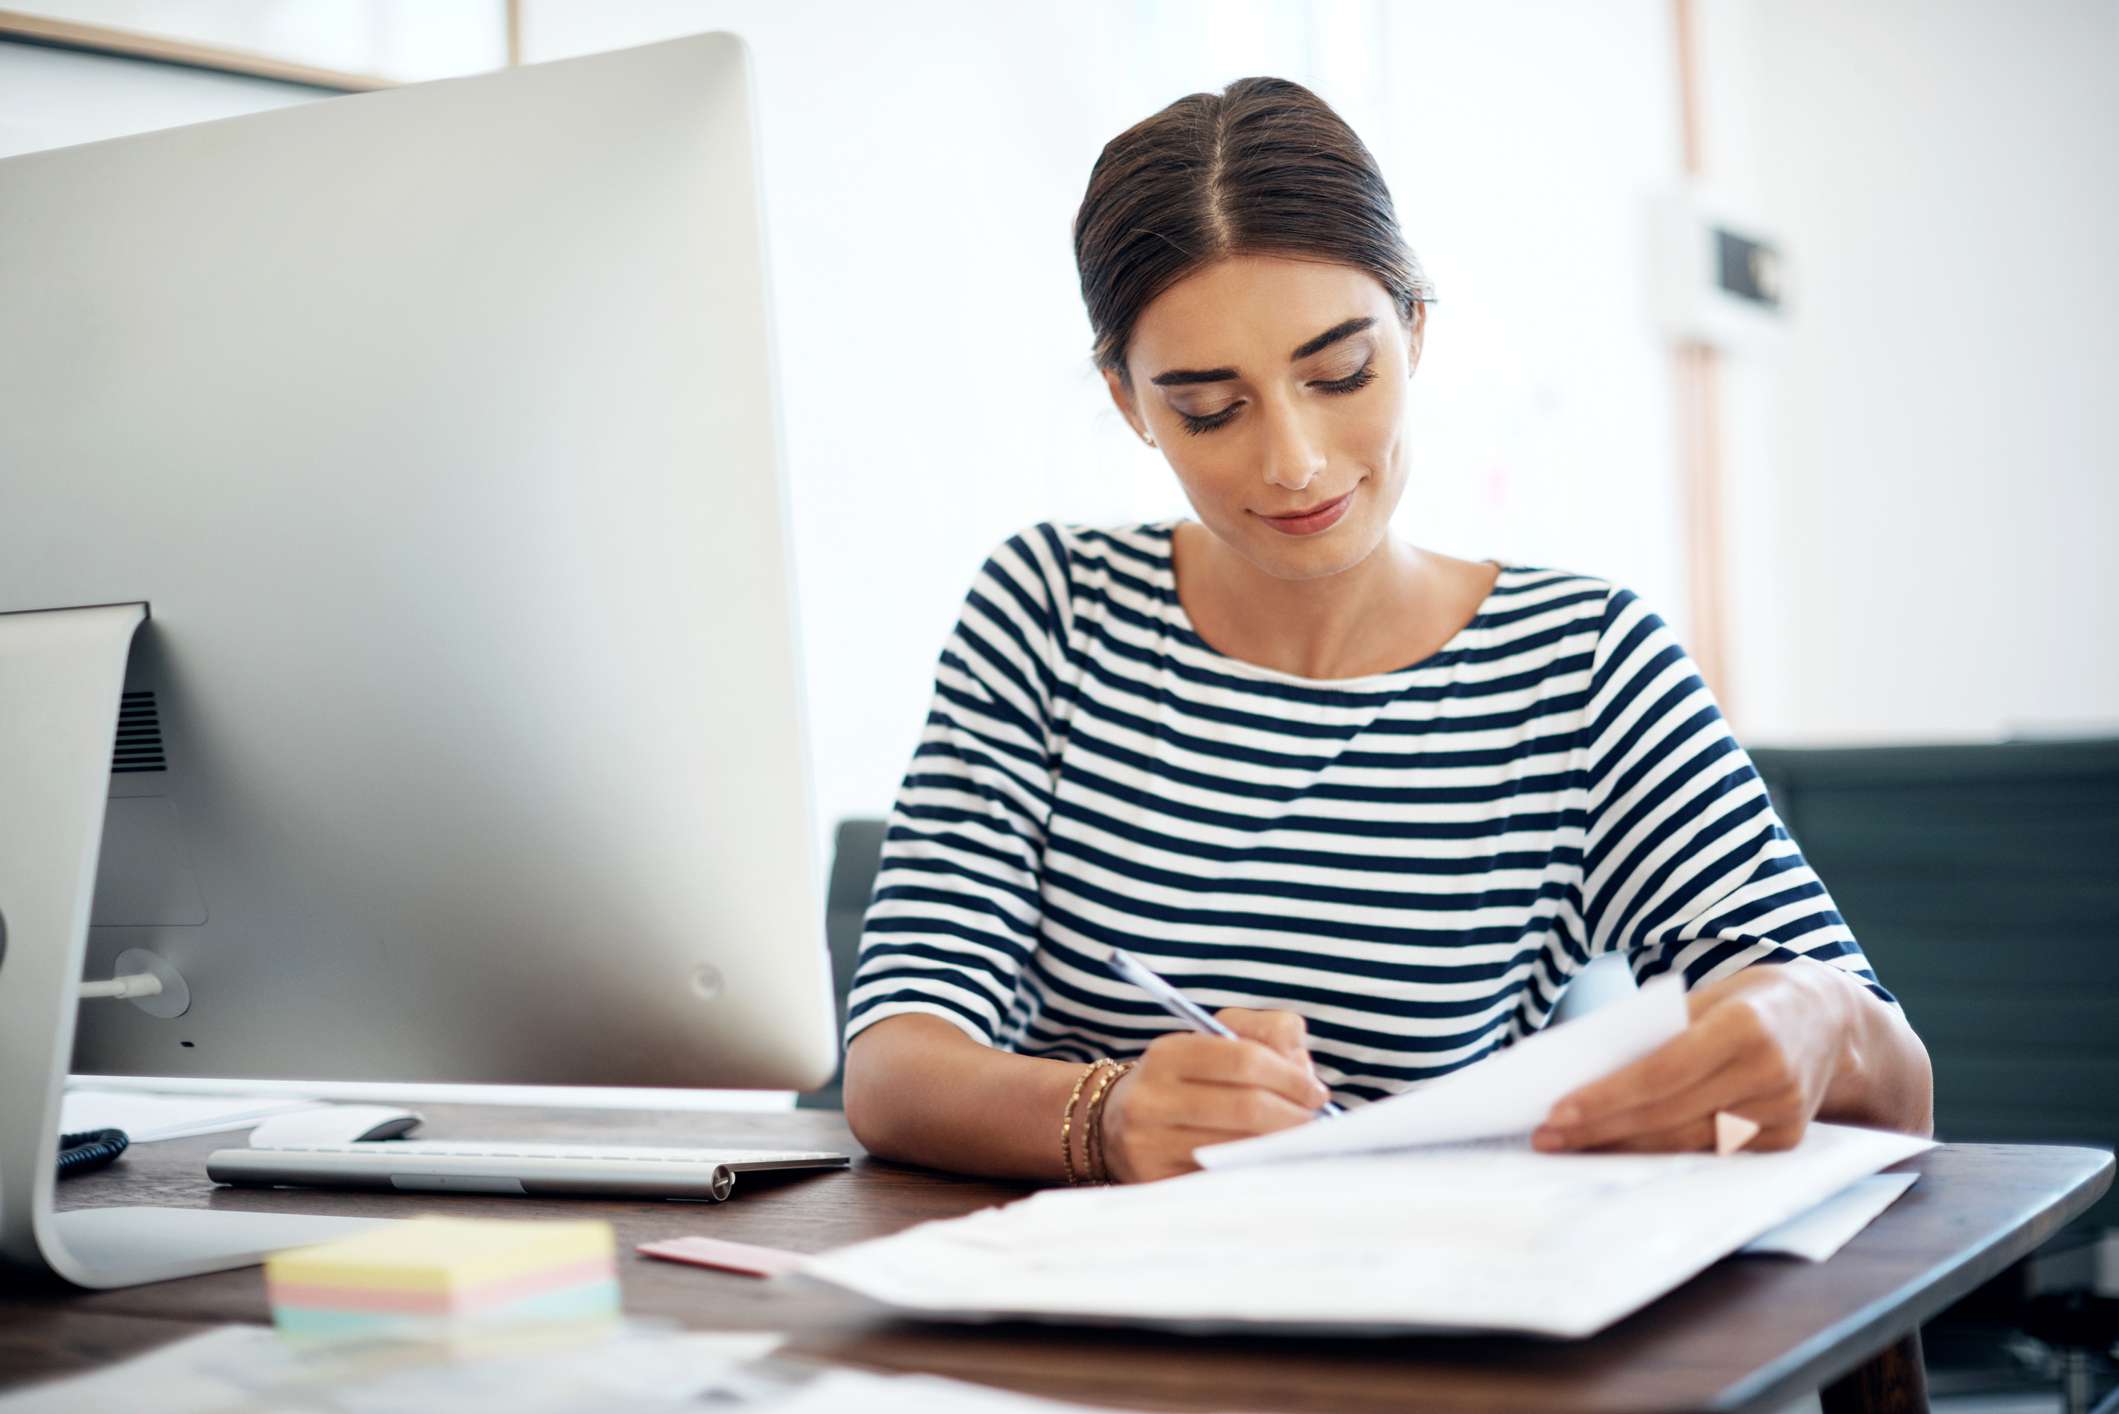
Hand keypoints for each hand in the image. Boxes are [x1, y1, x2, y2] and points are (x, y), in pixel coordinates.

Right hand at [1102, 1009, 1331, 1182]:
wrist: (1115, 1125)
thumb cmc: (1186, 1079)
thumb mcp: (1216, 1040)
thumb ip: (1267, 1032)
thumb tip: (1302, 1068)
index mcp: (1167, 1054)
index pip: (1243, 1058)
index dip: (1290, 1077)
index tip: (1316, 1092)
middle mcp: (1151, 1099)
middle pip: (1245, 1108)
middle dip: (1294, 1116)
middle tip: (1315, 1122)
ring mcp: (1149, 1146)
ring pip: (1237, 1148)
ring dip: (1280, 1146)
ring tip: (1298, 1141)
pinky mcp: (1156, 1184)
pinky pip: (1221, 1180)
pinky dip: (1254, 1171)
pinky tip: (1267, 1163)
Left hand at [1532, 961, 1855, 1153]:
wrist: (1832, 1021)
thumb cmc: (1751, 1002)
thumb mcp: (1706, 996)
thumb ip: (1656, 1032)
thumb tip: (1586, 1070)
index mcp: (1744, 1027)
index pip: (1660, 1072)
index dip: (1606, 1097)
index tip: (1557, 1112)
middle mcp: (1768, 1074)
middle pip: (1667, 1114)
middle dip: (1600, 1129)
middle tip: (1546, 1139)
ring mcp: (1782, 1113)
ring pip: (1685, 1141)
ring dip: (1622, 1147)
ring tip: (1570, 1148)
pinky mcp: (1785, 1141)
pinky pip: (1710, 1152)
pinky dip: (1662, 1152)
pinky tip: (1621, 1150)